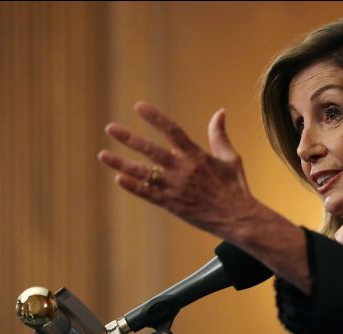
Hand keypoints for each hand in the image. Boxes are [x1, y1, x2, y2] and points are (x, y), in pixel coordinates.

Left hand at [99, 101, 259, 239]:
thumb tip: (219, 112)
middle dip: (129, 138)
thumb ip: (219, 135)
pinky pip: (149, 195)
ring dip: (122, 163)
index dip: (155, 118)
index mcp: (196, 156)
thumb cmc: (236, 187)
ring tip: (103, 154)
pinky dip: (134, 187)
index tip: (139, 106)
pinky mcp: (173, 205)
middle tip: (110, 128)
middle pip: (151, 150)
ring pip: (144, 173)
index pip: (172, 131)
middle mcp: (183, 170)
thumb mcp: (231, 158)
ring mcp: (176, 188)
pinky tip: (119, 179)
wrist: (238, 218)